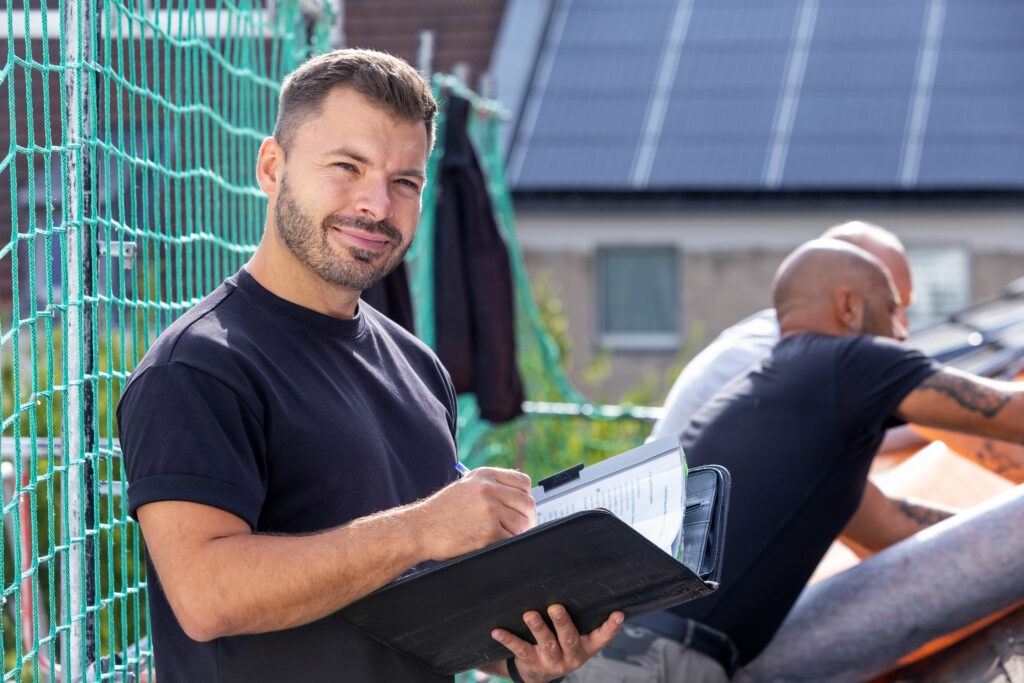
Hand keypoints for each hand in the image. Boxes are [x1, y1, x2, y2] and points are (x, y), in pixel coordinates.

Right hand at [412, 467, 536, 561]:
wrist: (419, 529)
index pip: (524, 482)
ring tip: (505, 536)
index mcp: (485, 475)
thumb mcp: (466, 487)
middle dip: (527, 518)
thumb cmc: (441, 511)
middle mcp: (488, 488)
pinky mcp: (488, 531)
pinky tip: (494, 543)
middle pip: (527, 503)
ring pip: (522, 522)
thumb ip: (492, 486)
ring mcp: (489, 509)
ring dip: (518, 532)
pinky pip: (512, 538)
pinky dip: (507, 543)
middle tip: (520, 527)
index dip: (525, 497)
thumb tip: (520, 496)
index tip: (521, 508)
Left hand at [491, 604, 624, 682]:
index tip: (618, 613)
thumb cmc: (561, 644)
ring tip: (530, 615)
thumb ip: (581, 617)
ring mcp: (552, 661)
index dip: (611, 627)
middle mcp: (572, 656)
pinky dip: (509, 640)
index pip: (602, 637)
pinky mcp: (532, 663)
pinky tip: (497, 631)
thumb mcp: (576, 636)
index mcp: (586, 647)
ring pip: (546, 644)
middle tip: (556, 608)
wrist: (539, 675)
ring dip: (538, 628)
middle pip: (569, 639)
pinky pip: (520, 650)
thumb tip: (578, 579)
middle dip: (563, 623)